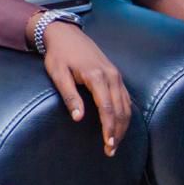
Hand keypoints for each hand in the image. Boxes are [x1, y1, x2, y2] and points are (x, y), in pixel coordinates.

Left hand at [28, 14, 131, 156]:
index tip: (108, 145)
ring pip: (126, 105)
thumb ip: (69, 95)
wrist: (65, 34)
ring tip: (115, 143)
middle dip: (117, 132)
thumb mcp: (57, 74)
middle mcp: (111, 75)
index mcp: (96, 76)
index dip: (108, 128)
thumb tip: (78, 118)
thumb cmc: (58, 54)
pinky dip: (126, 113)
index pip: (107, 108)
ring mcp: (116, 74)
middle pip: (120, 110)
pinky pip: (126, 97)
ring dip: (123, 125)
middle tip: (111, 151)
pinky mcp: (116, 74)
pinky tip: (121, 125)